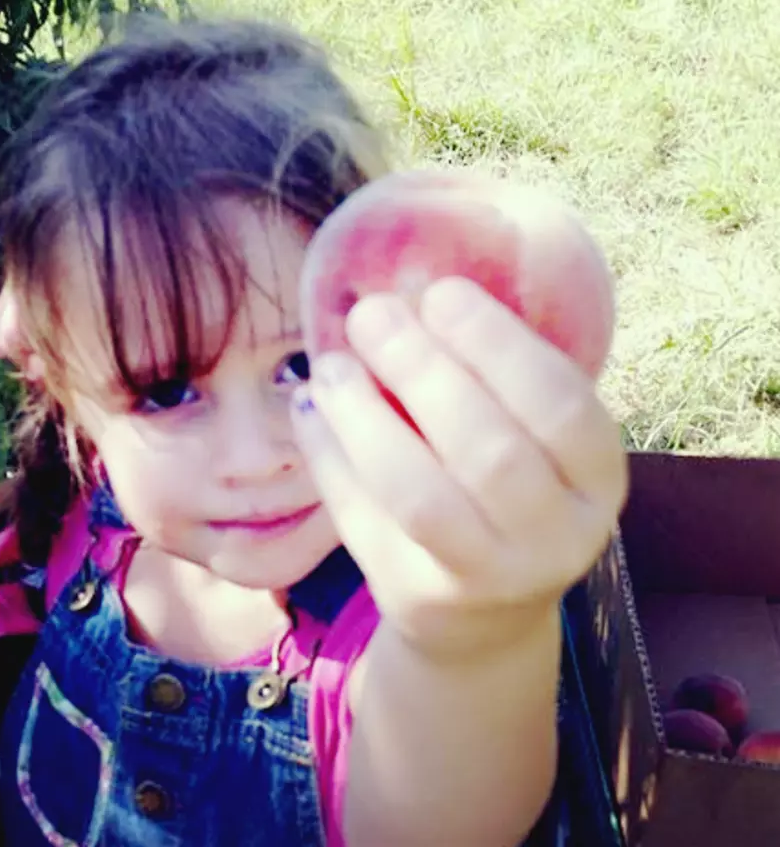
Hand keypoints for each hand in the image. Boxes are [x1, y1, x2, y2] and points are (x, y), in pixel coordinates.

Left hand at [292, 276, 627, 657]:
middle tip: (370, 314)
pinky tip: (310, 410)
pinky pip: (363, 522)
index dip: (497, 345)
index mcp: (596, 481)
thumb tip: (409, 292)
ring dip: (363, 417)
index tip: (440, 293)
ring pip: (418, 496)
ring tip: (329, 366)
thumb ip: (493, 380)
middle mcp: (555, 538)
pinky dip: (329, 457)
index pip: (560, 408)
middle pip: (488, 451)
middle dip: (420, 369)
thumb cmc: (506, 497)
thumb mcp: (528, 440)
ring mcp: (486, 580)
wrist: (484, 615)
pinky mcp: (417, 597)